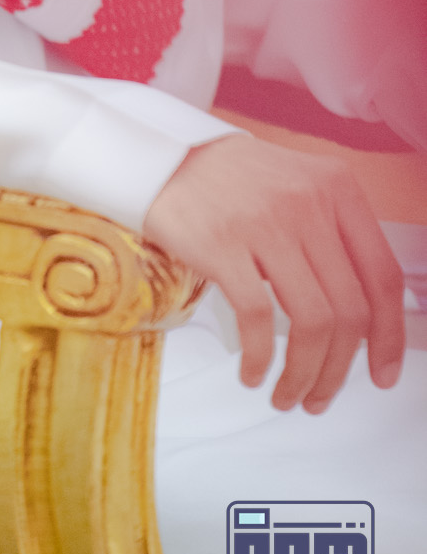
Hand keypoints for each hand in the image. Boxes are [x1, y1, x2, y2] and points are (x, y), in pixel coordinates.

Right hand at [143, 135, 404, 411]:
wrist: (163, 156)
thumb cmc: (233, 182)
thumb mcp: (298, 188)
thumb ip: (334, 235)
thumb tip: (361, 317)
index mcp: (337, 188)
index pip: (383, 277)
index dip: (390, 337)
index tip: (382, 373)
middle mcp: (309, 203)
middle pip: (349, 310)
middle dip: (339, 370)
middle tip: (321, 396)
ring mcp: (266, 223)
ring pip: (312, 322)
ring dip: (304, 374)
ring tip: (288, 394)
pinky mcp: (222, 244)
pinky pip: (258, 319)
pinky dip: (261, 358)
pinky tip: (253, 372)